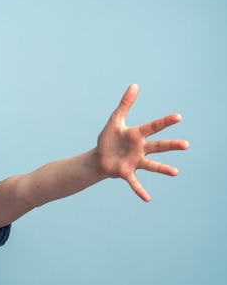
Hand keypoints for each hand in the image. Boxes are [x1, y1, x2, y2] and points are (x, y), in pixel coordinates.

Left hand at [97, 84, 188, 201]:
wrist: (99, 157)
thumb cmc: (109, 139)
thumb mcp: (115, 120)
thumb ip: (125, 104)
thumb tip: (134, 85)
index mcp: (137, 135)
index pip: (153, 126)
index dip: (165, 122)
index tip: (178, 117)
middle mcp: (140, 149)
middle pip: (158, 146)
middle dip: (171, 145)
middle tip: (186, 145)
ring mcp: (134, 162)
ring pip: (151, 165)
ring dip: (162, 169)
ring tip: (175, 172)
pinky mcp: (126, 172)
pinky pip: (134, 182)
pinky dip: (140, 190)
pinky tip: (147, 199)